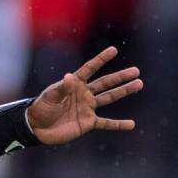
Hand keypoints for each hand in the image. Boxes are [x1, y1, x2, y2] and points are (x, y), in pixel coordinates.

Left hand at [27, 46, 142, 145]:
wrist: (38, 127)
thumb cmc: (41, 107)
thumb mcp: (50, 95)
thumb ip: (62, 87)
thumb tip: (70, 76)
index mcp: (74, 83)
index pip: (90, 69)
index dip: (101, 59)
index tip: (113, 50)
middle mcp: (84, 94)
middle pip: (105, 83)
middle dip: (120, 77)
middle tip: (136, 71)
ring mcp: (87, 108)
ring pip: (109, 98)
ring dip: (124, 91)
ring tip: (139, 84)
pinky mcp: (88, 123)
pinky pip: (106, 123)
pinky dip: (118, 125)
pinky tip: (131, 124)